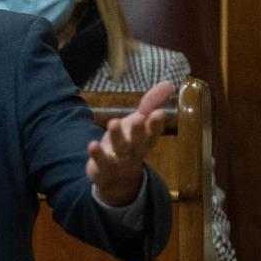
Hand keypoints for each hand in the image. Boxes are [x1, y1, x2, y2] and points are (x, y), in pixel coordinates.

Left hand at [85, 80, 172, 206]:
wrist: (117, 177)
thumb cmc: (130, 143)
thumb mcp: (140, 123)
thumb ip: (151, 104)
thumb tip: (169, 83)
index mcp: (146, 139)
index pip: (154, 132)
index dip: (156, 124)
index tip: (159, 113)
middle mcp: (135, 150)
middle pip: (139, 141)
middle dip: (139, 130)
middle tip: (138, 119)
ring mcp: (120, 159)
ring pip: (121, 149)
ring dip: (118, 137)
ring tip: (113, 123)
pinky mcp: (103, 166)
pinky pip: (101, 160)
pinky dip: (97, 153)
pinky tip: (92, 144)